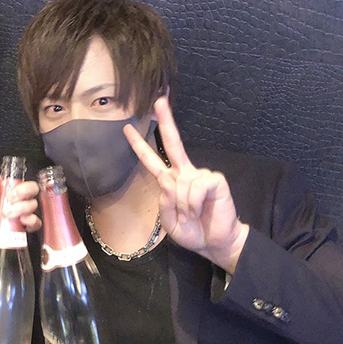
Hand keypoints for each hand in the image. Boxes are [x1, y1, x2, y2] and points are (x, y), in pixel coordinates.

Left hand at [0, 164, 41, 232]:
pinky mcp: (21, 228)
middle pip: (29, 187)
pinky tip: (23, 220)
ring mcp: (17, 213)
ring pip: (32, 203)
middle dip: (22, 190)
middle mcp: (10, 198)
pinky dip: (32, 220)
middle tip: (9, 196)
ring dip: (23, 206)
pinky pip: (35, 222)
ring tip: (8, 213)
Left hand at [123, 96, 248, 273]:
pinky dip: (194, 203)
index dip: (139, 145)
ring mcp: (200, 175)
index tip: (127, 128)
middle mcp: (184, 173)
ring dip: (183, 206)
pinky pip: (195, 187)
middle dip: (166, 121)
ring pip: (179, 183)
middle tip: (158, 101)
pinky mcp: (214, 180)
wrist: (215, 243)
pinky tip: (201, 209)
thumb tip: (168, 179)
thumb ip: (165, 202)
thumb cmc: (192, 231)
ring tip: (191, 216)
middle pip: (173, 143)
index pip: (152, 160)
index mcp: (170, 182)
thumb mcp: (169, 221)